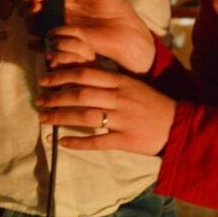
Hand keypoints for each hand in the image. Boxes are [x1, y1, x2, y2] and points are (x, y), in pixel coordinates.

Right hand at [31, 0, 155, 73]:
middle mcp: (53, 9)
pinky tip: (41, 18)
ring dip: (27, 8)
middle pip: (26, 0)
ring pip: (27, 18)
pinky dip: (34, 29)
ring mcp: (53, 25)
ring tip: (38, 3)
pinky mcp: (57, 41)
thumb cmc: (113, 6)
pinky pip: (38, 37)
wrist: (125, 31)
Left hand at [36, 67, 175, 155]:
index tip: (45, 79)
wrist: (178, 125)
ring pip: (85, 116)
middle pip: (81, 94)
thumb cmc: (153, 104)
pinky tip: (62, 143)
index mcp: (121, 82)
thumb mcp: (134, 85)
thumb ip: (111, 81)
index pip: (86, 73)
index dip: (62, 75)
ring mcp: (122, 119)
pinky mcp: (125, 140)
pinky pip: (97, 141)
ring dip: (61, 117)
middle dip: (55, 96)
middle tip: (39, 100)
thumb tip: (81, 77)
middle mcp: (119, 98)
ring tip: (44, 119)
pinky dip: (77, 142)